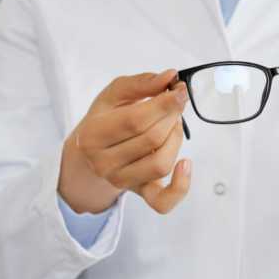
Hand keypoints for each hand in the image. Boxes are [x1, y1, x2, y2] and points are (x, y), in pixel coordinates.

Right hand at [58, 70, 191, 214]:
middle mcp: (103, 163)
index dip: (165, 104)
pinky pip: (163, 202)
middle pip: (152, 140)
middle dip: (172, 116)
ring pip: (161, 164)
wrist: (94, 150)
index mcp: (92, 135)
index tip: (182, 90)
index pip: (135, 121)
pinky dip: (180, 187)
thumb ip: (140, 83)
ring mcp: (120, 181)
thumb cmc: (107, 117)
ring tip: (172, 124)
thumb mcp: (115, 94)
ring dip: (176, 139)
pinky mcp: (139, 193)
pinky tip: (186, 164)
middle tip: (177, 102)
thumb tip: (169, 76)